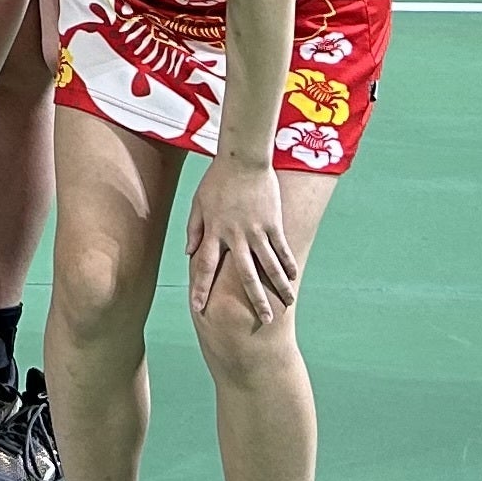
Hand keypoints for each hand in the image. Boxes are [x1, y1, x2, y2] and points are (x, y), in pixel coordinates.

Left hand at [186, 157, 301, 326]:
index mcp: (213, 231)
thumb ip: (193, 229)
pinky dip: (288, 263)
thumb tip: (188, 252)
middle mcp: (235, 236)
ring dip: (279, 287)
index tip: (198, 308)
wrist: (242, 159)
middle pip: (244, 275)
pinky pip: (282, 248)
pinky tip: (293, 277)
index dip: (200, 287)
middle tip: (264, 321)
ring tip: (288, 303)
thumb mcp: (198, 203)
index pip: (204, 266)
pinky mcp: (272, 222)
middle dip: (254, 300)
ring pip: (269, 265)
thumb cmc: (217, 180)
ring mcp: (256, 230)